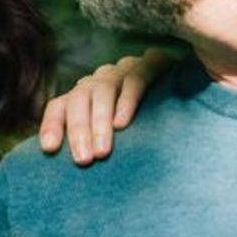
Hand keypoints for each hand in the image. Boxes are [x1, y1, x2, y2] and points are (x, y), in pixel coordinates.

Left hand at [38, 48, 174, 165]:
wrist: (186, 87)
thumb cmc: (147, 125)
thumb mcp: (114, 134)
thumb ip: (94, 144)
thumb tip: (68, 173)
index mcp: (86, 95)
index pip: (59, 106)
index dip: (52, 125)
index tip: (49, 150)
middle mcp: (101, 79)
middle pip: (79, 98)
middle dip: (78, 130)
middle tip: (83, 160)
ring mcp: (124, 69)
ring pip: (103, 89)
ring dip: (99, 121)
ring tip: (101, 151)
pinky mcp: (152, 63)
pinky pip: (135, 79)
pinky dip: (127, 101)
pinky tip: (122, 124)